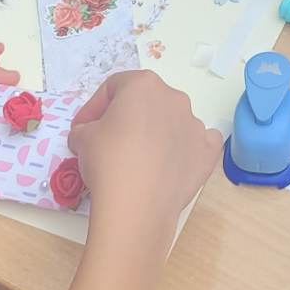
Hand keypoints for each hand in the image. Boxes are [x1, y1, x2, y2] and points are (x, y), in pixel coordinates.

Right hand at [68, 71, 221, 246]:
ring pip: (171, 121)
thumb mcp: (82, 138)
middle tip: (108, 141)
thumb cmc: (108, 160)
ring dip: (154, 133)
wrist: (138, 204)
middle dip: (126, 118)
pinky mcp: (207, 152)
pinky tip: (172, 162)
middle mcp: (174, 98)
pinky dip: (185, 149)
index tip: (82, 128)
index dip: (94, 107)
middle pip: (146, 102)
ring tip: (137, 159)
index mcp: (144, 84)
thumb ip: (85, 128)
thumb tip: (88, 134)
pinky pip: (197, 143)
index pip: (113, 87)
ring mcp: (195, 124)